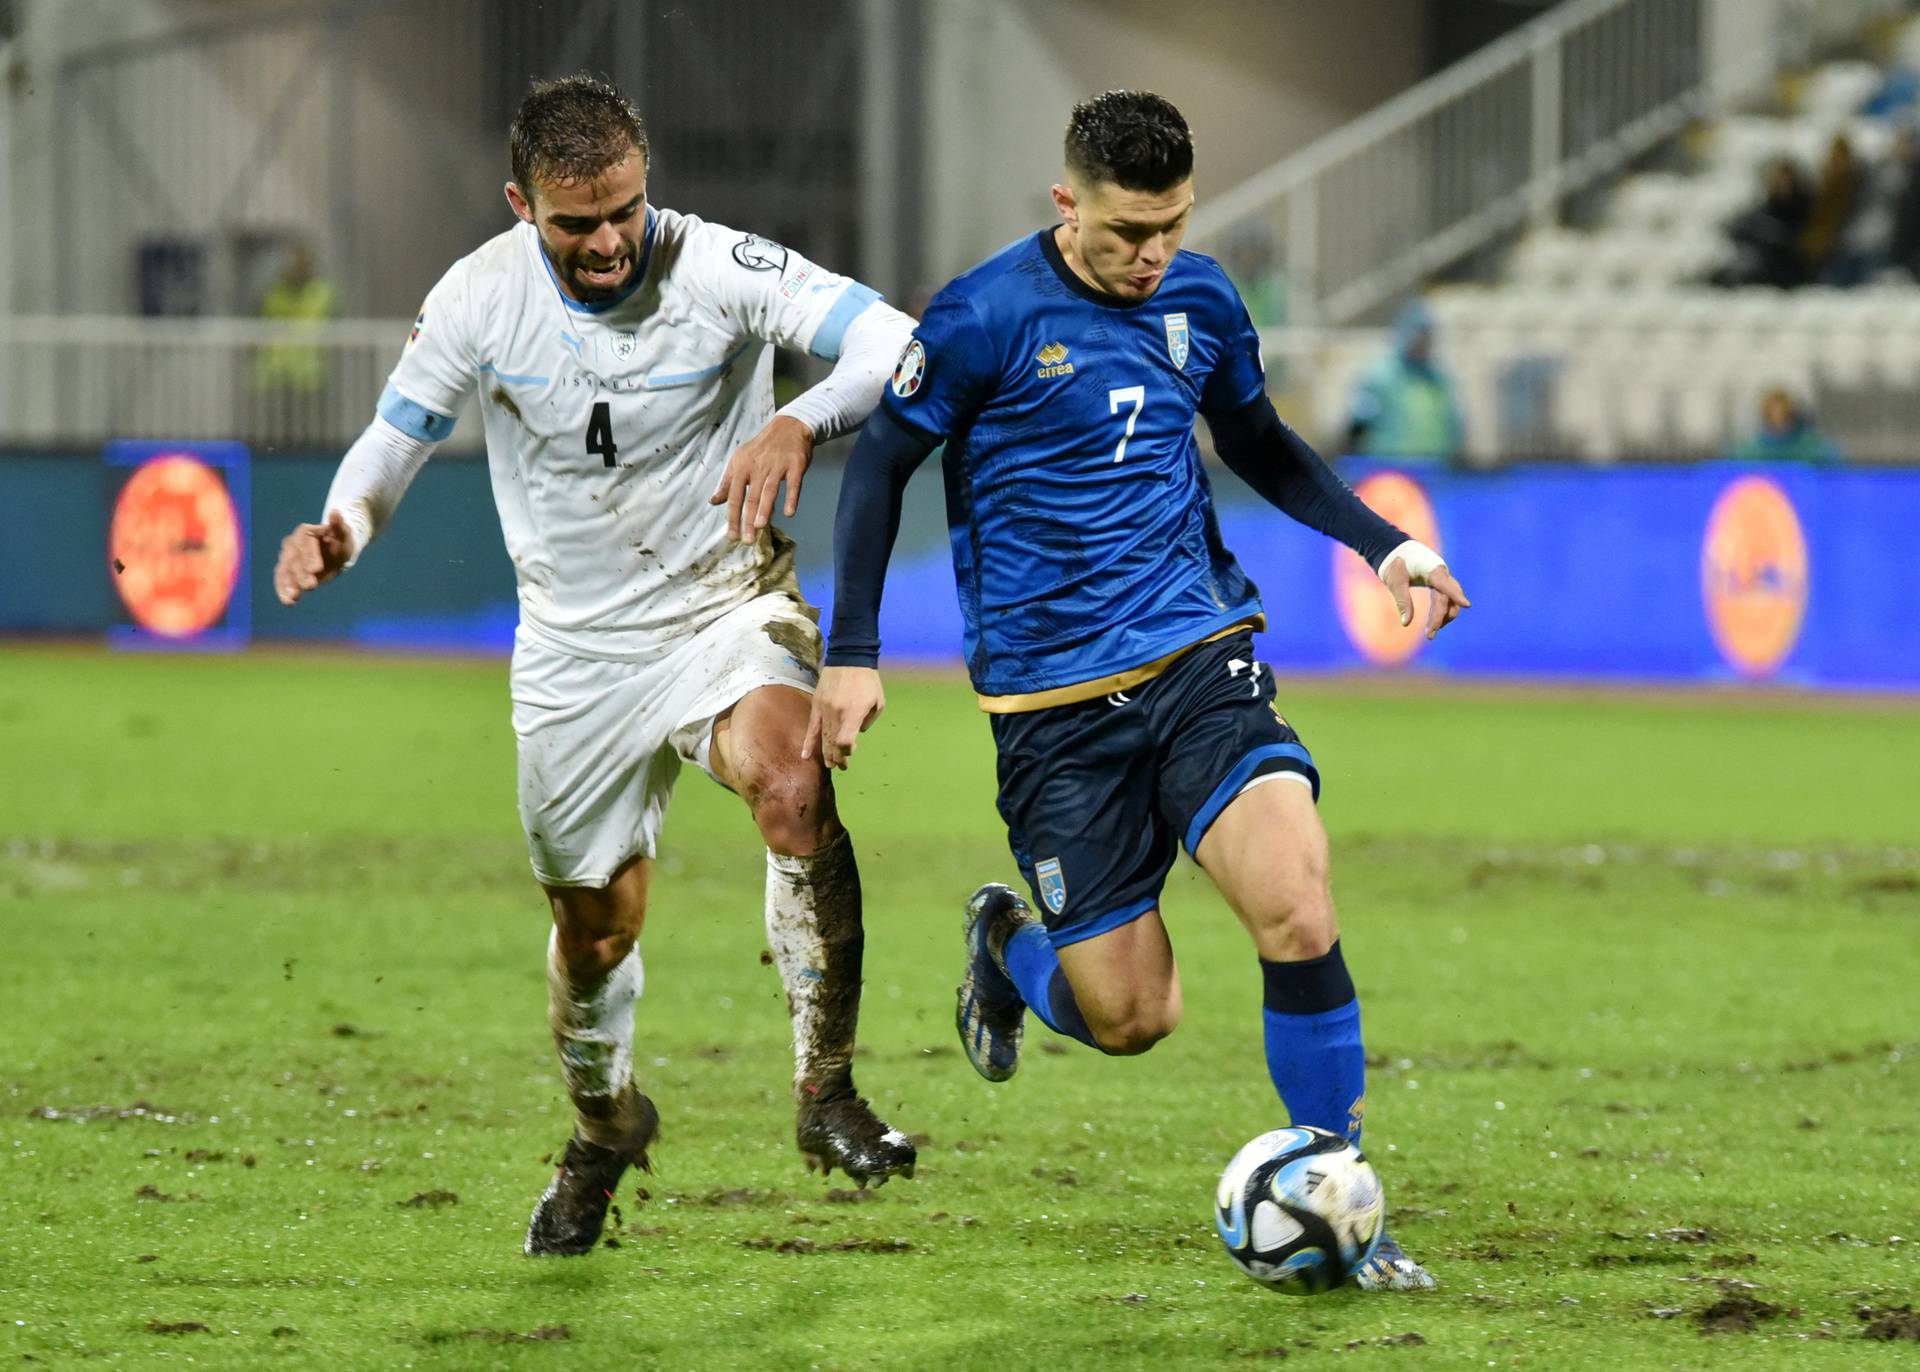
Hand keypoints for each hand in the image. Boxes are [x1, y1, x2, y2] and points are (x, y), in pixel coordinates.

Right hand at [274, 510, 353, 605]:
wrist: (335, 553)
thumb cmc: (340, 542)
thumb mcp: (344, 534)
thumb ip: (339, 525)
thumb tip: (335, 512)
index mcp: (305, 532)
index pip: (305, 543)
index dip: (310, 556)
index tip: (317, 569)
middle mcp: (292, 544)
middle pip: (294, 559)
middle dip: (301, 574)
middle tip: (311, 585)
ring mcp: (288, 558)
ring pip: (285, 571)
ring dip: (288, 584)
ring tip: (292, 598)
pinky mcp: (287, 571)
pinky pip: (282, 580)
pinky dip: (283, 590)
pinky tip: (288, 602)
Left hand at [710, 414, 812, 543]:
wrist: (788, 427)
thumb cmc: (762, 449)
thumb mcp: (740, 461)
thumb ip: (727, 483)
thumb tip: (713, 501)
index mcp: (741, 467)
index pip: (734, 495)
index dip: (732, 516)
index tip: (732, 536)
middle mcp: (758, 467)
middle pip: (751, 496)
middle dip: (747, 519)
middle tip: (747, 540)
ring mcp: (777, 466)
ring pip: (769, 490)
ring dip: (765, 508)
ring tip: (760, 526)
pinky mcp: (795, 465)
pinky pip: (793, 484)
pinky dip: (792, 498)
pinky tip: (789, 512)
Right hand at [803, 666, 885, 769]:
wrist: (849, 657)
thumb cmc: (867, 680)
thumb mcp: (878, 702)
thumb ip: (868, 721)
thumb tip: (857, 732)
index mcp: (853, 712)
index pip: (845, 741)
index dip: (847, 752)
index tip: (851, 752)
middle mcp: (836, 714)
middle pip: (832, 743)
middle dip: (837, 758)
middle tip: (842, 767)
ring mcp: (824, 710)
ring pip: (822, 738)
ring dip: (826, 754)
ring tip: (830, 765)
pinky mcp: (816, 706)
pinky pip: (811, 728)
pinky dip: (808, 743)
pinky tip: (806, 755)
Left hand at [1381, 551, 1470, 639]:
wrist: (1395, 550)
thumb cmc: (1394, 564)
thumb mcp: (1395, 582)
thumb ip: (1402, 601)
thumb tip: (1406, 623)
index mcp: (1432, 570)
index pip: (1446, 585)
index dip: (1457, 595)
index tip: (1467, 605)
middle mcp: (1441, 574)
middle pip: (1448, 598)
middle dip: (1441, 617)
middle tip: (1430, 635)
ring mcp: (1442, 578)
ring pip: (1450, 600)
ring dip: (1443, 616)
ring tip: (1431, 633)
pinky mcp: (1439, 583)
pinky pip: (1446, 599)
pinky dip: (1442, 611)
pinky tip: (1434, 623)